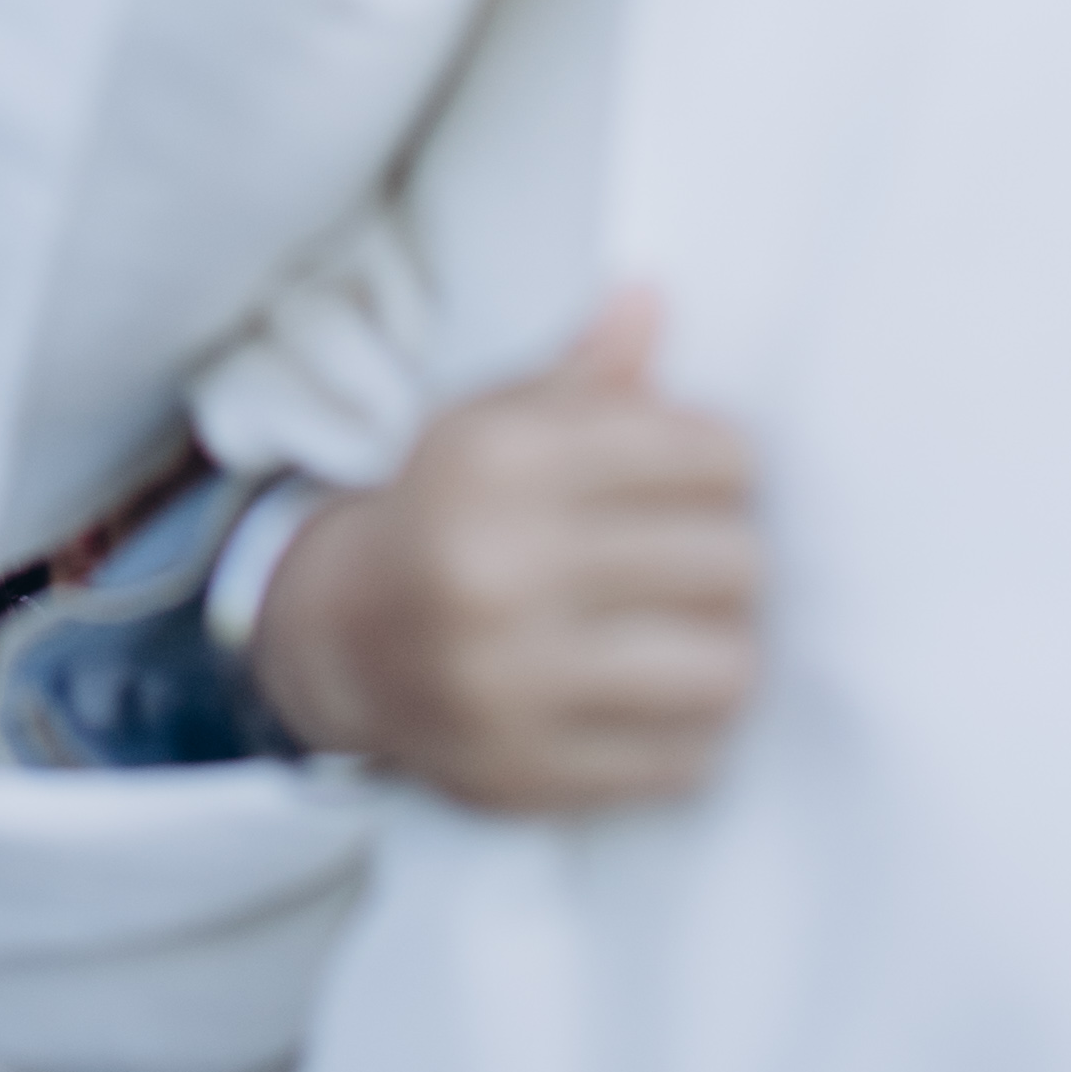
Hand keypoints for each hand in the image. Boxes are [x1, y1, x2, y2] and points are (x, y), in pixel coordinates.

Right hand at [250, 291, 763, 813]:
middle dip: (732, 556)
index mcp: (496, 461)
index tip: (709, 478)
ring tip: (696, 631)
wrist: (338, 637)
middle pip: (730, 562)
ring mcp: (512, 682)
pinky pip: (684, 762)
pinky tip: (659, 699)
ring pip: (722, 670)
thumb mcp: (493, 423)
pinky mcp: (530, 773)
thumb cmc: (447, 512)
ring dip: (724, 650)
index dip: (727, 464)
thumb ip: (585, 373)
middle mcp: (499, 568)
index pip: (707, 454)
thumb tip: (652, 298)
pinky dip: (691, 733)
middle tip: (706, 559)